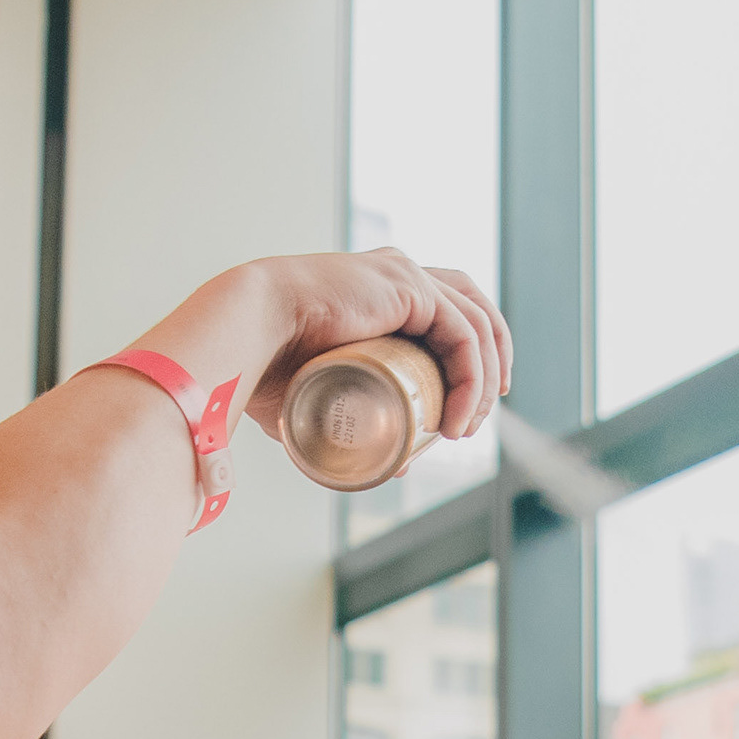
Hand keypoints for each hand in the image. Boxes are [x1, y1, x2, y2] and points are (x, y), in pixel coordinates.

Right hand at [200, 252, 513, 445]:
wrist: (245, 328)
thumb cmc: (263, 363)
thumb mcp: (319, 399)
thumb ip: (350, 426)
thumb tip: (396, 464)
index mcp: (381, 289)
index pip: (449, 312)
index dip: (472, 356)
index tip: (468, 408)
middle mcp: (399, 274)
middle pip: (474, 308)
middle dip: (493, 359)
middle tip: (482, 412)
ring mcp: (405, 276)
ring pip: (475, 325)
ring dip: (483, 380)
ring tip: (465, 428)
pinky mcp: (408, 286)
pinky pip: (462, 334)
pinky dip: (472, 376)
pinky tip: (461, 413)